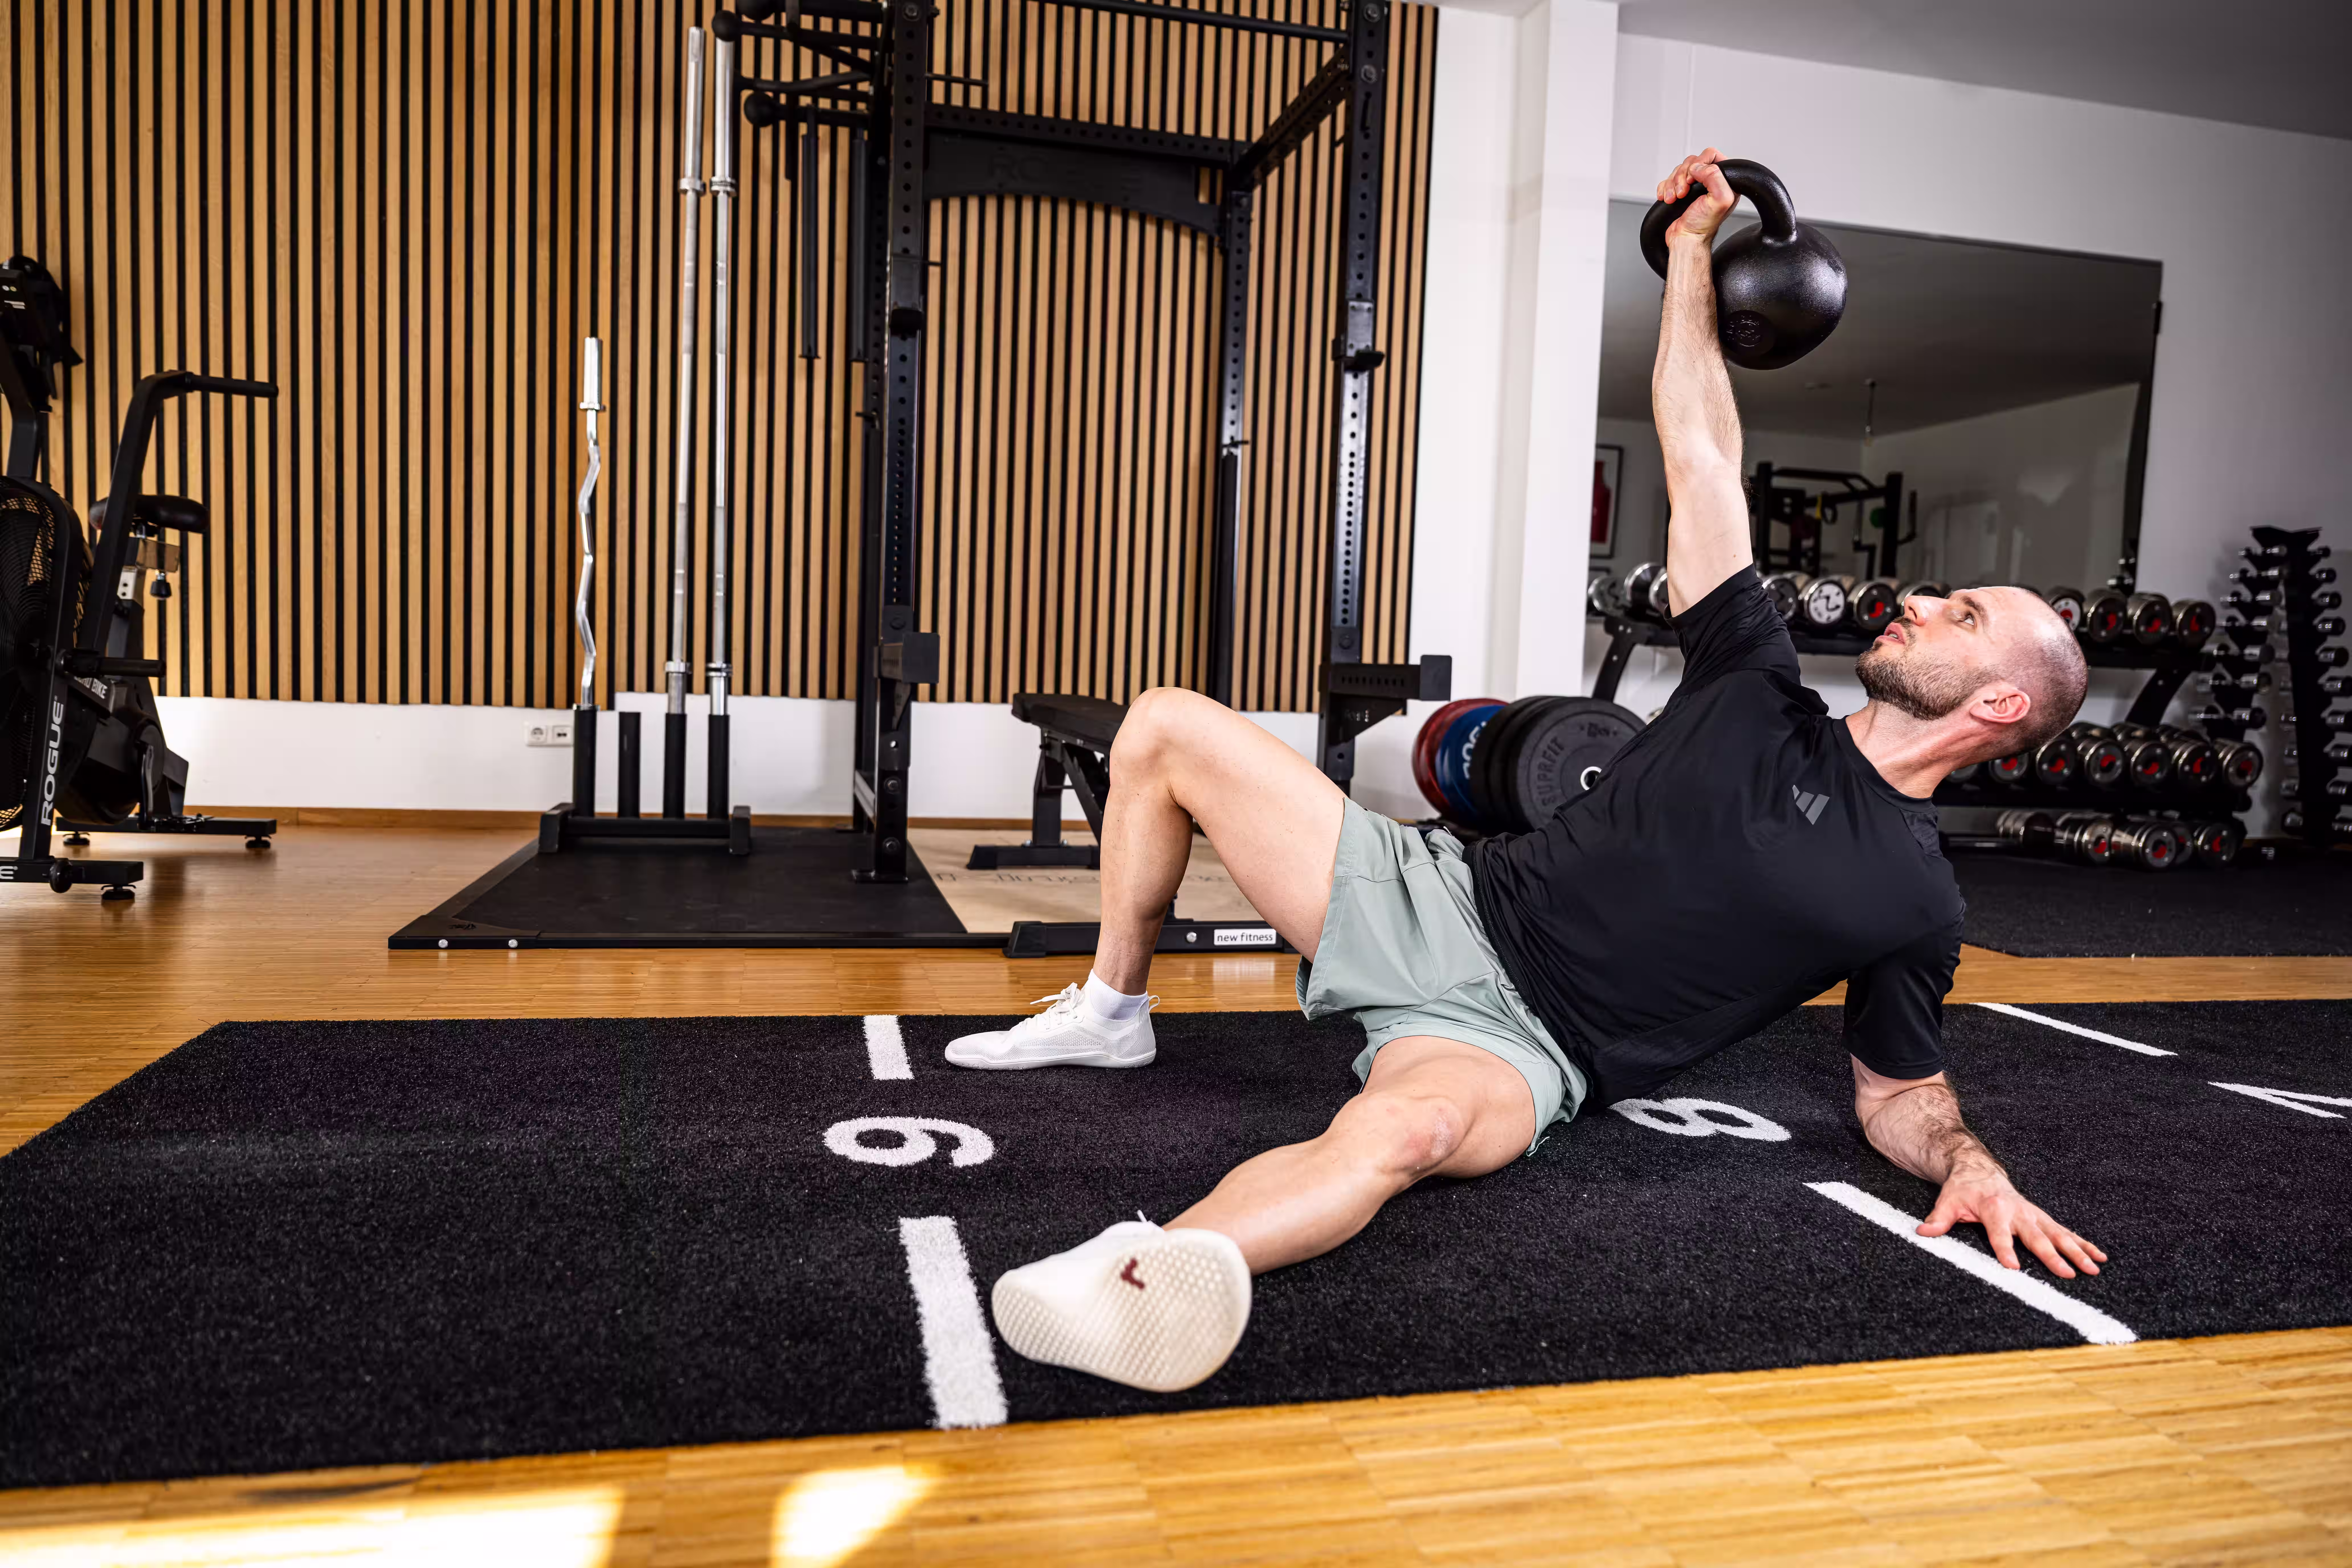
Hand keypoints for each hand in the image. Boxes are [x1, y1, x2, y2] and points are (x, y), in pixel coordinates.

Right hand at [1655, 149, 1736, 248]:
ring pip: (1679, 170)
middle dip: (1683, 176)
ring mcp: (1694, 186)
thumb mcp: (1719, 200)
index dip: (1700, 163)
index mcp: (1725, 181)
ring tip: (1675, 198)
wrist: (1685, 239)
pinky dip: (1665, 188)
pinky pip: (1668, 179)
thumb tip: (1698, 167)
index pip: (1712, 155)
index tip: (1694, 180)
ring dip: (1673, 184)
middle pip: (1692, 161)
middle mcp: (1710, 182)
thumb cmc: (1703, 225)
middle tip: (1683, 192)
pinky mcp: (1680, 191)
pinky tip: (1668, 198)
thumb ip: (1715, 176)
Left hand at [1919, 1167, 2107, 1278]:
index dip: (2005, 1249)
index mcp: (1994, 1209)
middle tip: (2067, 1274)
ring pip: (2058, 1234)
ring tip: (2093, 1269)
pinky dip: (2083, 1243)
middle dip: (2052, 1256)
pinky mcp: (2042, 1217)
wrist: (1978, 1170)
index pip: (1999, 1233)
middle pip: (2036, 1236)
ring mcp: (2034, 1214)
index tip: (2013, 1268)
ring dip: (2077, 1251)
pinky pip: (2066, 1231)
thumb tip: (1923, 1231)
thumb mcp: (1947, 1201)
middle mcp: (2018, 1211)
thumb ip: (1939, 1218)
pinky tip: (2100, 1256)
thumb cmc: (1962, 1189)